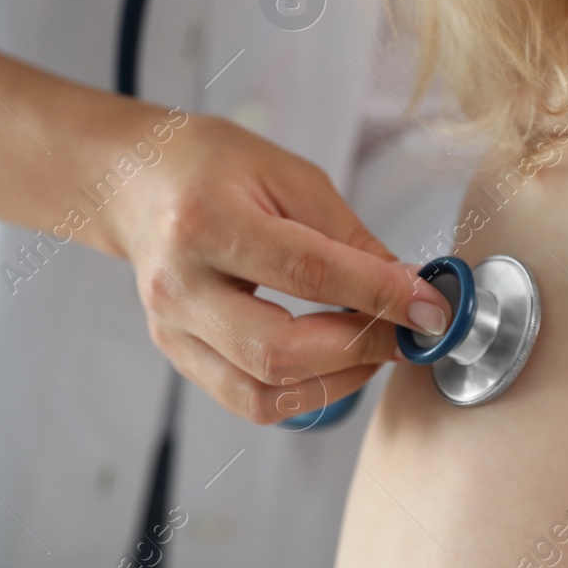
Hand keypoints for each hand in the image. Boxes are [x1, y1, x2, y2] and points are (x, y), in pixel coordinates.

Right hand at [104, 112, 451, 424]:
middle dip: (362, 349)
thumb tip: (412, 291)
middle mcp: (180, 284)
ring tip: (375, 346)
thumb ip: (352, 239)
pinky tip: (335, 362)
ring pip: (264, 392)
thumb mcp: (291, 177)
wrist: (137, 181)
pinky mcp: (178, 354)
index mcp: (207, 221)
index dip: (379, 296)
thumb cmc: (214, 167)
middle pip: (279, 351)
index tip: (430, 308)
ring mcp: (172, 328)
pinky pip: (249, 400)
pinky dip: (305, 392)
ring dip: (338, 380)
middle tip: (408, 332)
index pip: (306, 272)